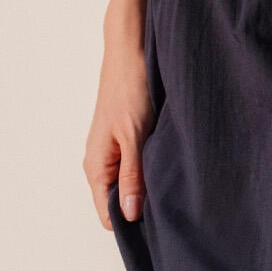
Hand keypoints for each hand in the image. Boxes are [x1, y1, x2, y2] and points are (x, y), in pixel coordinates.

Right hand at [84, 30, 154, 230]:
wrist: (132, 46)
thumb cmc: (130, 85)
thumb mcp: (134, 134)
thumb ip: (132, 176)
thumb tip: (130, 215)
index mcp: (96, 166)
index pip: (109, 215)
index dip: (132, 222)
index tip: (159, 224)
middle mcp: (102, 161)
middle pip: (120, 201)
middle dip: (144, 205)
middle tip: (173, 204)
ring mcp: (115, 148)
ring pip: (132, 182)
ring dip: (151, 184)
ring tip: (174, 182)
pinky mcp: (129, 135)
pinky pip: (139, 164)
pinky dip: (153, 166)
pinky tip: (171, 162)